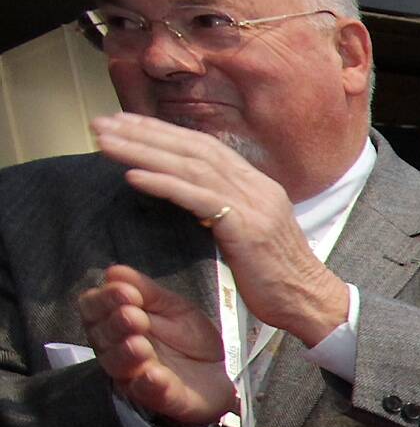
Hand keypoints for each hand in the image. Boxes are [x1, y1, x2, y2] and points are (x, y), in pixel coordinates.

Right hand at [79, 264, 233, 426]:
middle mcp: (117, 350)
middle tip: (133, 316)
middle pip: (101, 337)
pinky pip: (149, 393)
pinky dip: (150, 384)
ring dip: (126, 354)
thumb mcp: (173, 306)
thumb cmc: (189, 338)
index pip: (92, 309)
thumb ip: (146, 290)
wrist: (224, 369)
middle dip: (115, 325)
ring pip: (118, 366)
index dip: (103, 300)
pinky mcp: (161, 398)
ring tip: (139, 345)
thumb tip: (114, 271)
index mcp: (115, 323)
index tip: (125, 292)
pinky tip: (154, 375)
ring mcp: (136, 376)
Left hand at [89, 114, 348, 344]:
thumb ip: (223, 208)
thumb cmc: (275, 276)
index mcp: (256, 185)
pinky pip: (198, 198)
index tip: (124, 124)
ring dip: (143, 151)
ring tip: (105, 143)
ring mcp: (253, 205)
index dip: (162, 132)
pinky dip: (164, 184)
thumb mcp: (248, 233)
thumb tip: (188, 196)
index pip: (204, 147)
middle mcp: (256, 187)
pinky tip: (133, 176)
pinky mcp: (247, 228)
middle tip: (102, 124)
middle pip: (193, 148)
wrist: (310, 302)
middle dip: (143, 133)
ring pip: (191, 167)